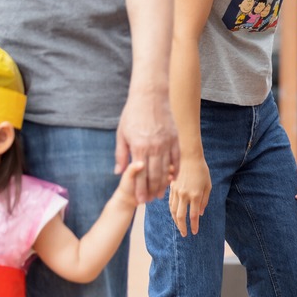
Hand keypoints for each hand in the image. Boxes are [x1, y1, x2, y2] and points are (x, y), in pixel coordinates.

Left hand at [116, 88, 179, 203]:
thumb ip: (121, 154)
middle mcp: (154, 147)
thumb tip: (119, 172)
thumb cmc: (133, 113)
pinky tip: (173, 179)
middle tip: (150, 202)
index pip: (140, 174)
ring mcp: (166, 143)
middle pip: (154, 175)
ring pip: (166, 169)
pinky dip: (176, 170)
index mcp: (139, 147)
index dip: (140, 189)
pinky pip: (177, 159)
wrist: (150, 95)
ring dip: (163, 184)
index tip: (140, 201)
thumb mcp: (122, 133)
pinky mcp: (175, 138)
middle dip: (151, 191)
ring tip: (160, 194)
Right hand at [169, 154, 210, 235]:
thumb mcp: (208, 185)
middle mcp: (185, 195)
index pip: (193, 216)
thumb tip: (200, 213)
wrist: (188, 157)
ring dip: (176, 221)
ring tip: (179, 227)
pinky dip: (172, 211)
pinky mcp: (171, 188)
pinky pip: (170, 203)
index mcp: (196, 195)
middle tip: (184, 234)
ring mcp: (176, 192)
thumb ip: (205, 200)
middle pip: (181, 216)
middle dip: (182, 227)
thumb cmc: (202, 170)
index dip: (194, 226)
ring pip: (173, 211)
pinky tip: (174, 216)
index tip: (194, 232)